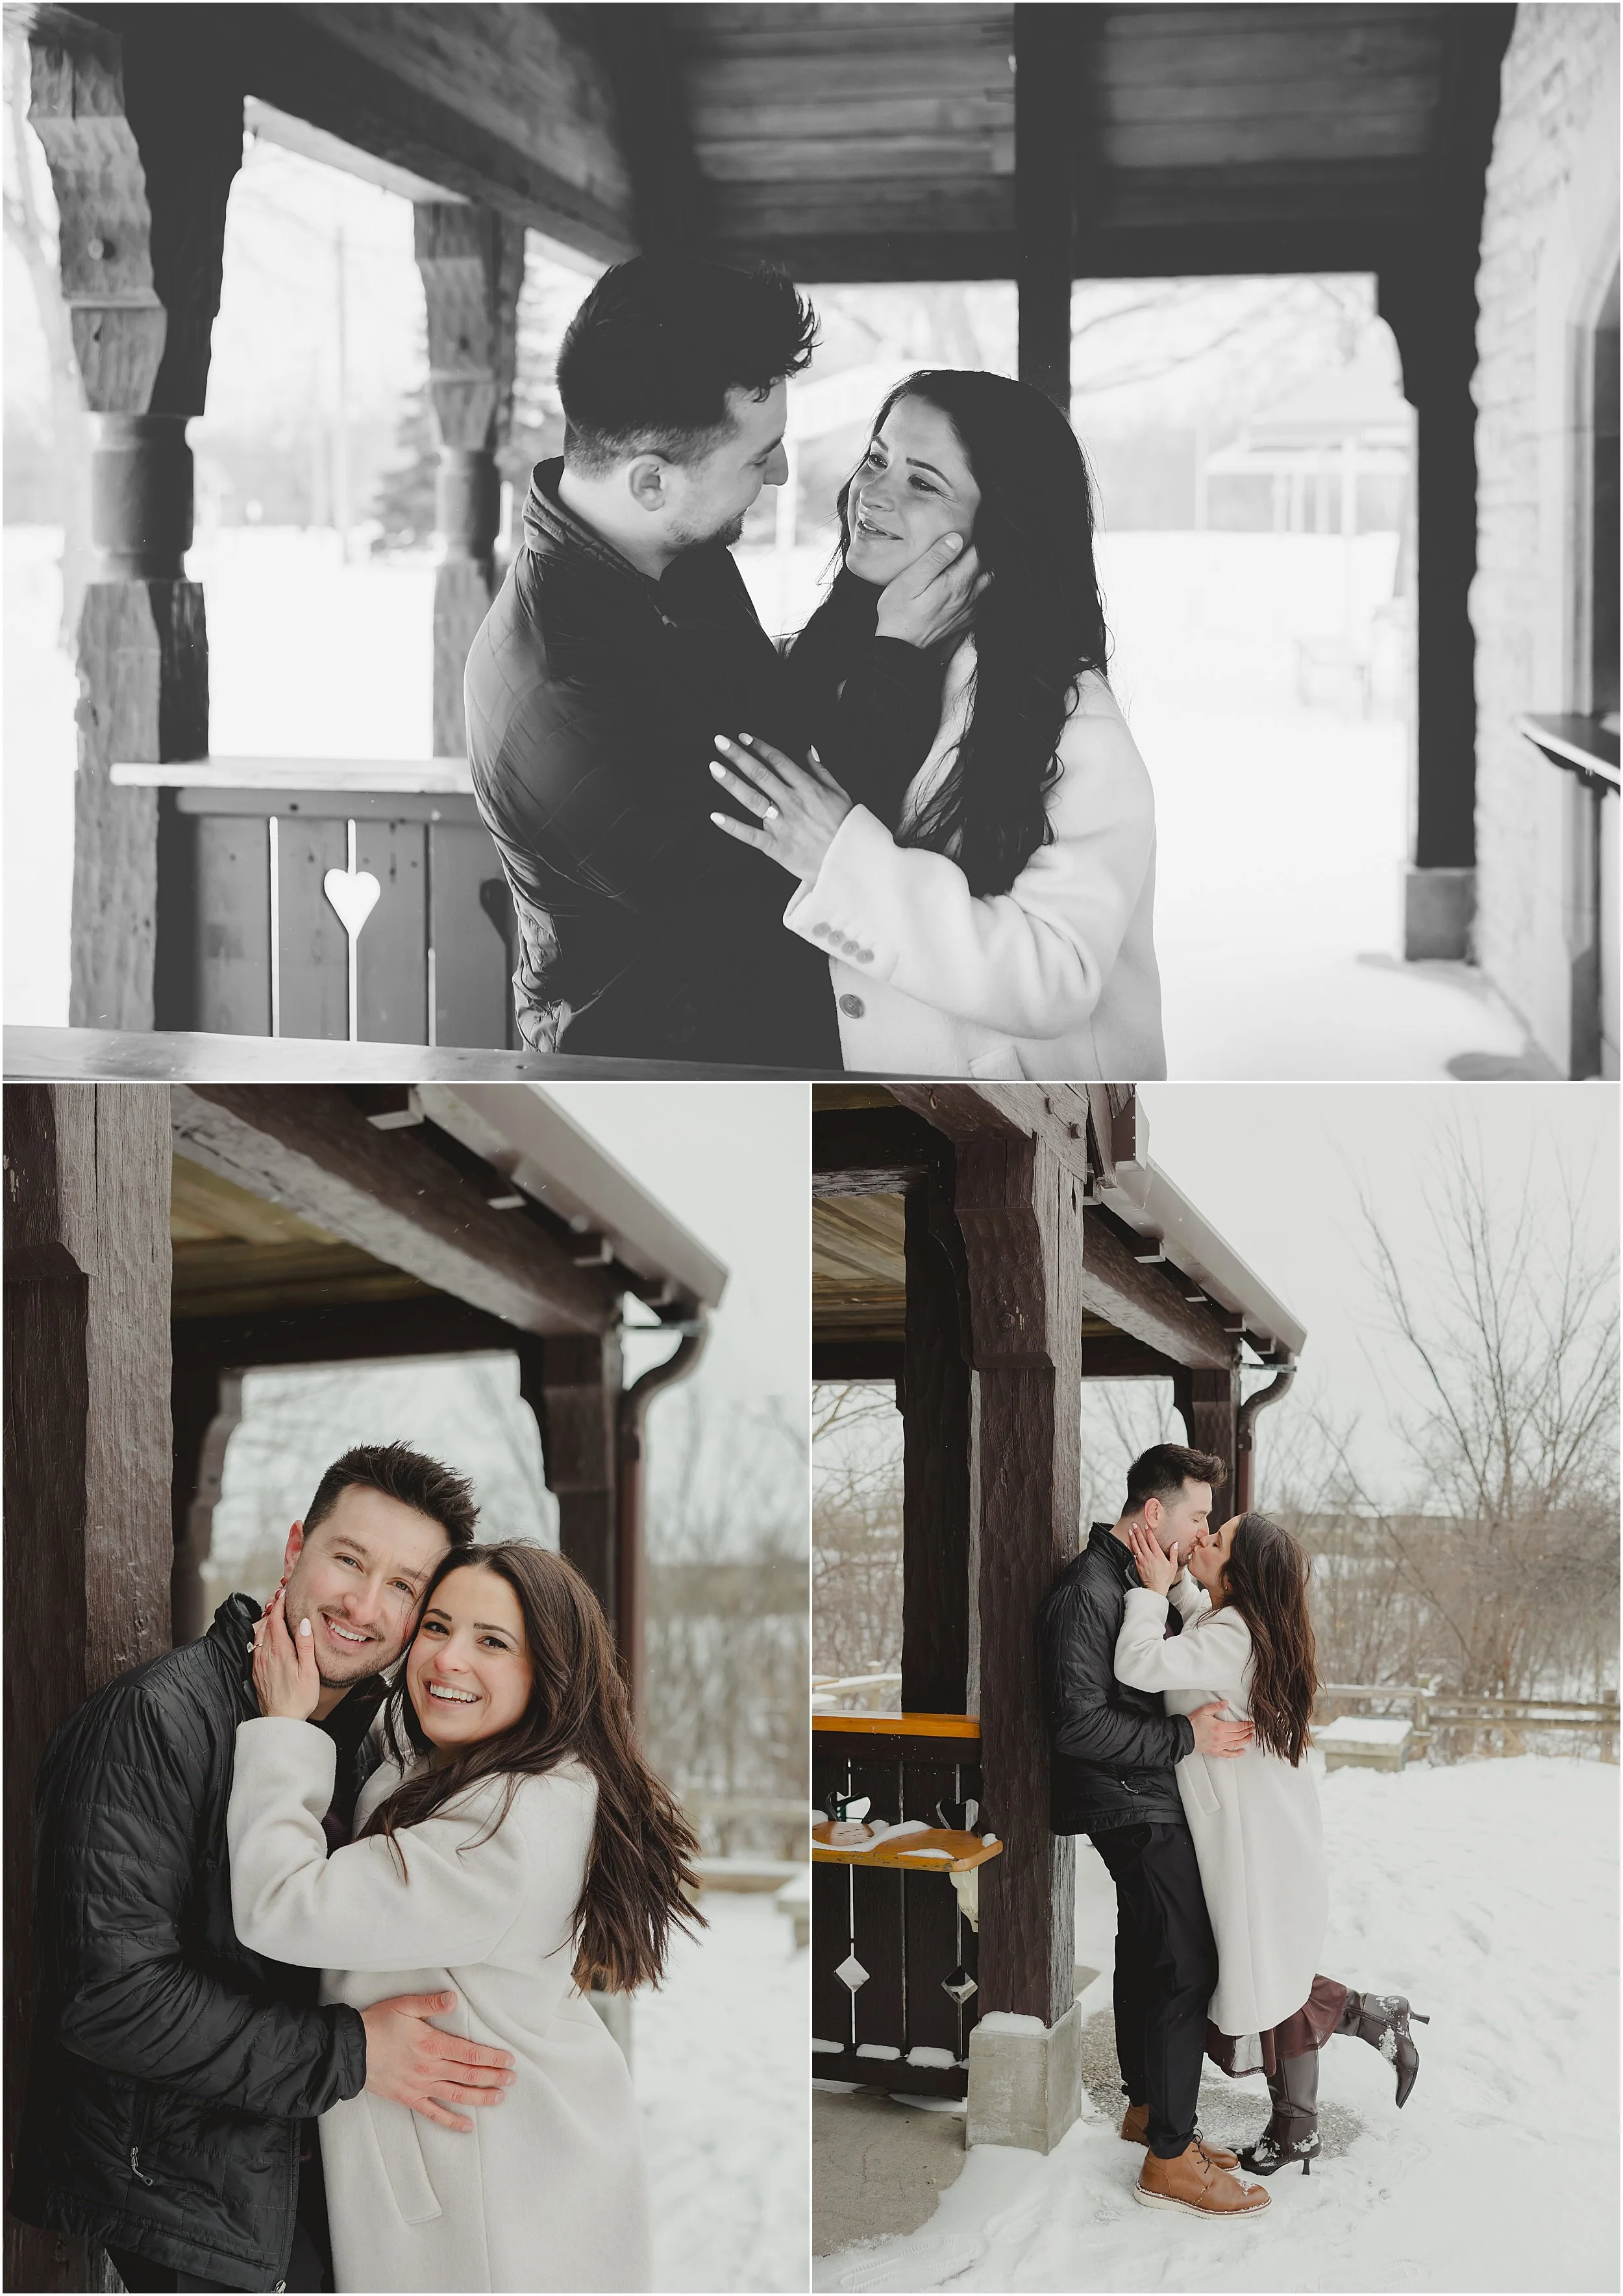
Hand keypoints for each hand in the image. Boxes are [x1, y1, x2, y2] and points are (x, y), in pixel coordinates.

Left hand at [251, 1584, 320, 1721]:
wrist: (281, 1720)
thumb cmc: (300, 1698)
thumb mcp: (309, 1671)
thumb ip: (305, 1645)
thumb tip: (303, 1622)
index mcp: (280, 1652)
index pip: (275, 1620)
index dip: (279, 1604)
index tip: (284, 1592)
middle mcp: (265, 1655)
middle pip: (265, 1624)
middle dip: (272, 1609)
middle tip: (281, 1598)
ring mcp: (258, 1663)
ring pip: (258, 1634)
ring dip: (266, 1621)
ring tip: (275, 1613)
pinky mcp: (256, 1671)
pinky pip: (256, 1646)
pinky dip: (262, 1635)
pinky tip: (268, 1636)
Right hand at [361, 1991, 516, 2132]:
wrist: (351, 2052)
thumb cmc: (378, 2025)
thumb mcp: (404, 2006)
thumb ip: (431, 2004)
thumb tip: (454, 1999)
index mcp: (432, 2045)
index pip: (470, 2053)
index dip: (492, 2057)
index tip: (509, 2060)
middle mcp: (430, 2068)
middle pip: (468, 2074)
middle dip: (493, 2077)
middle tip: (512, 2079)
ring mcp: (420, 2086)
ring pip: (457, 2094)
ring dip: (480, 2097)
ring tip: (499, 2098)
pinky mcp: (409, 2099)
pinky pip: (434, 2113)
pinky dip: (452, 2121)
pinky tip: (467, 2126)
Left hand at [709, 733, 852, 878]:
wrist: (849, 862)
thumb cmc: (846, 828)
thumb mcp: (840, 794)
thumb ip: (821, 771)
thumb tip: (809, 750)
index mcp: (807, 788)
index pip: (779, 761)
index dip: (759, 747)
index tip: (744, 737)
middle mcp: (792, 803)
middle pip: (760, 774)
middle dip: (738, 756)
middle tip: (720, 741)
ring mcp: (782, 825)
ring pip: (752, 799)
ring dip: (731, 782)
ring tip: (714, 767)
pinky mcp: (777, 847)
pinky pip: (751, 835)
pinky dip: (732, 826)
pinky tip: (715, 816)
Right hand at [874, 532, 988, 649]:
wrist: (898, 646)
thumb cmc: (899, 613)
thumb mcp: (910, 580)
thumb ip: (935, 558)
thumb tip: (956, 538)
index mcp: (956, 583)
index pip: (978, 553)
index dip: (973, 539)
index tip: (963, 532)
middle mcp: (967, 596)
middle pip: (986, 568)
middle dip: (979, 555)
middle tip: (964, 547)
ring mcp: (967, 610)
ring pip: (987, 584)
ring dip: (981, 572)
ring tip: (965, 564)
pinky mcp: (963, 620)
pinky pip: (982, 602)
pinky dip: (980, 590)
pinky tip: (965, 586)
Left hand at [1125, 1521, 1178, 1598]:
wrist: (1155, 1589)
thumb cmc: (1165, 1578)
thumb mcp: (1173, 1566)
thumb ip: (1173, 1554)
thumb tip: (1175, 1543)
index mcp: (1158, 1555)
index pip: (1152, 1541)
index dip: (1148, 1532)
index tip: (1146, 1525)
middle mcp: (1149, 1556)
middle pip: (1142, 1541)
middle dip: (1138, 1532)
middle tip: (1134, 1524)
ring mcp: (1142, 1561)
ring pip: (1136, 1547)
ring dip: (1133, 1538)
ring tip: (1130, 1530)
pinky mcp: (1137, 1565)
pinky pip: (1132, 1554)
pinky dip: (1129, 1548)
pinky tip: (1126, 1543)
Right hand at [1189, 1698, 1254, 1759]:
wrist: (1185, 1735)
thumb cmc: (1193, 1722)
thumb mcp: (1204, 1710)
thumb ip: (1216, 1706)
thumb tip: (1226, 1703)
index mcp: (1220, 1727)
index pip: (1238, 1727)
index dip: (1246, 1725)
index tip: (1252, 1723)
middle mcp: (1221, 1738)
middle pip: (1239, 1735)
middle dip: (1248, 1731)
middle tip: (1253, 1729)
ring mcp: (1219, 1746)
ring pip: (1236, 1744)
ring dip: (1245, 1740)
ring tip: (1251, 1737)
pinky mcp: (1215, 1752)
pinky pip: (1228, 1754)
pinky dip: (1236, 1754)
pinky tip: (1242, 1751)